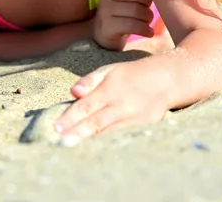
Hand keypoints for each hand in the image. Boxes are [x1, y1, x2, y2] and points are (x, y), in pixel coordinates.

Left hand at [55, 56, 169, 140]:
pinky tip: (95, 150)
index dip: (70, 117)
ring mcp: (132, 119)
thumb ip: (90, 80)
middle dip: (76, 134)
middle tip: (60, 142)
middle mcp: (121, 105)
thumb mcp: (110, 70)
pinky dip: (107, 144)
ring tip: (72, 147)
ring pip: (107, 134)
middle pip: (95, 123)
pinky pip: (121, 138)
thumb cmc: (132, 74)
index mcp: (110, 90)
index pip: (86, 106)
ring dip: (89, 142)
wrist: (166, 79)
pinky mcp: (142, 128)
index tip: (55, 127)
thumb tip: (73, 91)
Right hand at [93, 0, 153, 49]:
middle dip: (147, 1)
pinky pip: (132, 25)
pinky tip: (149, 32)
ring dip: (147, 17)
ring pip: (136, 10)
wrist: (103, 34)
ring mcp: (106, 10)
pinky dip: (144, 29)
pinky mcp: (108, 26)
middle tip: (148, 9)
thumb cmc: (122, 13)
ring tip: (147, 21)